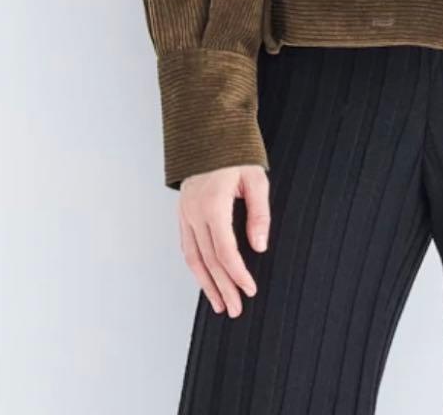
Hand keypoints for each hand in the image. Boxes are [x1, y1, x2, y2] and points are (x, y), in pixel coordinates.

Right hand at [178, 164, 270, 316]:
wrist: (208, 132)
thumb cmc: (236, 153)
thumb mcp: (256, 179)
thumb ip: (259, 214)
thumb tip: (259, 247)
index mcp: (213, 204)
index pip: (225, 251)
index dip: (237, 274)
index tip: (250, 290)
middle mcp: (194, 213)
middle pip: (208, 260)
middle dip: (222, 288)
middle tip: (235, 309)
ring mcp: (185, 213)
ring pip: (193, 258)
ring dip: (206, 284)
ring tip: (219, 305)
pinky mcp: (183, 212)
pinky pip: (187, 246)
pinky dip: (196, 267)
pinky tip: (205, 280)